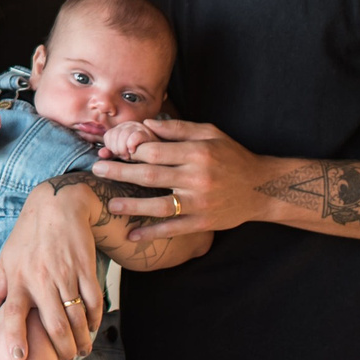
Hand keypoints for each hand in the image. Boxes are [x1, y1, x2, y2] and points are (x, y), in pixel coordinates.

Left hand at [0, 181, 106, 359]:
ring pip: (76, 316)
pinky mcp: (85, 268)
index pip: (13, 314)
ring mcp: (65, 274)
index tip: (19, 358)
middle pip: (53, 323)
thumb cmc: (28, 236)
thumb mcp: (6, 261)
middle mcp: (41, 279)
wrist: (57, 206)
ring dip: (82, 338)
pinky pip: (93, 300)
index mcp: (18, 279)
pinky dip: (95, 318)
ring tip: (82, 350)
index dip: (15, 337)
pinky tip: (93, 326)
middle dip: (62, 348)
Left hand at [90, 118, 272, 241]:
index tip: (113, 149)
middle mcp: (197, 178)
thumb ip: (178, 128)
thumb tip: (146, 124)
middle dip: (120, 172)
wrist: (261, 187)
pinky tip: (132, 235)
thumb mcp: (210, 133)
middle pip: (150, 175)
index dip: (131, 150)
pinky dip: (151, 233)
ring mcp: (199, 203)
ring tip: (110, 203)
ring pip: (158, 205)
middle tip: (97, 169)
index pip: (155, 151)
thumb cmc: (232, 156)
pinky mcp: (202, 222)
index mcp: (197, 153)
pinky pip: (172, 228)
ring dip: (131, 204)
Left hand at [100, 119, 153, 158]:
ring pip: (123, 135)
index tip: (119, 154)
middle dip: (117, 149)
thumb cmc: (144, 155)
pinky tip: (134, 151)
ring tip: (131, 155)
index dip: (111, 147)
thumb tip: (101, 153)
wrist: (163, 153)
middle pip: (114, 135)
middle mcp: (131, 124)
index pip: (108, 135)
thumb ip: (112, 152)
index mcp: (124, 128)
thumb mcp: (125, 153)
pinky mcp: (149, 134)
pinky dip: (132, 145)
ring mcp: (140, 128)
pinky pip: (135, 136)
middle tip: (125, 156)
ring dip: (124, 149)